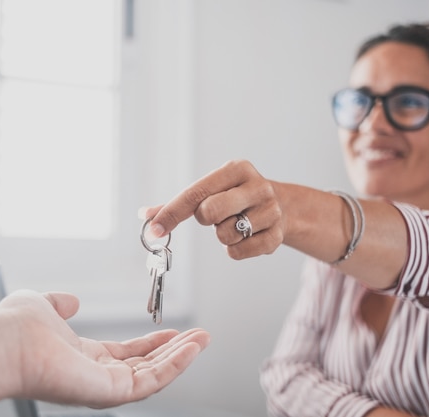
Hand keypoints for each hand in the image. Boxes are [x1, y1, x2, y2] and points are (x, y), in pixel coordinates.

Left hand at [0, 290, 209, 407]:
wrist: (6, 342)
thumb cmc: (16, 328)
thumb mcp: (43, 305)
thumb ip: (60, 304)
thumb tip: (72, 300)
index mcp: (82, 357)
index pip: (126, 353)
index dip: (151, 342)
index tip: (173, 330)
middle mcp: (95, 375)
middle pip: (145, 365)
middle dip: (174, 351)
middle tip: (199, 336)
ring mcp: (103, 387)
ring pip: (153, 375)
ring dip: (181, 357)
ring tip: (203, 339)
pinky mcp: (110, 393)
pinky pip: (151, 381)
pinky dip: (175, 365)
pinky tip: (192, 348)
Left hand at [142, 159, 283, 259]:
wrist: (284, 207)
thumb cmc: (236, 197)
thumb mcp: (212, 189)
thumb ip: (178, 203)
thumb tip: (145, 216)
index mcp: (236, 169)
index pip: (196, 193)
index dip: (171, 213)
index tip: (154, 231)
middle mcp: (257, 187)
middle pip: (210, 212)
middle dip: (204, 219)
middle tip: (213, 216)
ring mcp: (270, 211)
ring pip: (225, 235)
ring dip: (222, 235)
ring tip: (235, 223)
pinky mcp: (276, 236)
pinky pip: (238, 252)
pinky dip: (234, 250)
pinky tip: (245, 237)